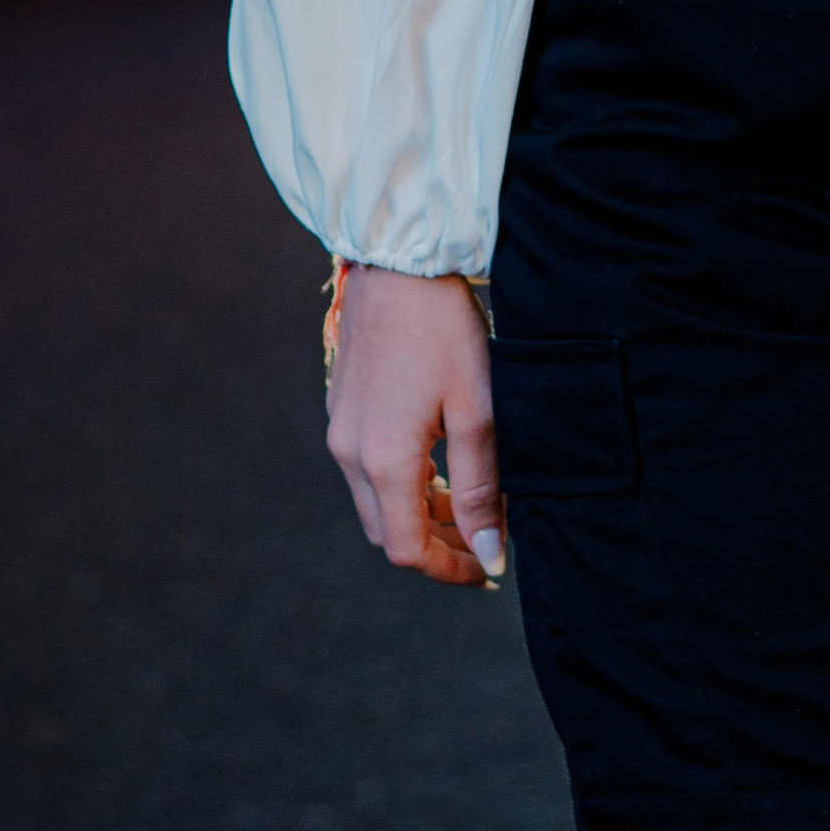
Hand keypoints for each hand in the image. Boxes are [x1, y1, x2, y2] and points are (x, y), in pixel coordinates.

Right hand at [325, 264, 503, 586]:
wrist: (399, 260)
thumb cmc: (444, 329)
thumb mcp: (477, 409)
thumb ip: (480, 487)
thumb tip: (489, 553)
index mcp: (383, 459)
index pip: (407, 549)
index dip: (448, 570)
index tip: (488, 569)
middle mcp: (350, 452)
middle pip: (387, 531)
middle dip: (435, 545)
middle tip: (485, 537)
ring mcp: (340, 428)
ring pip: (376, 500)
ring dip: (419, 513)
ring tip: (468, 500)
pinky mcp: (341, 406)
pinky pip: (366, 467)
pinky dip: (402, 482)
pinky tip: (439, 460)